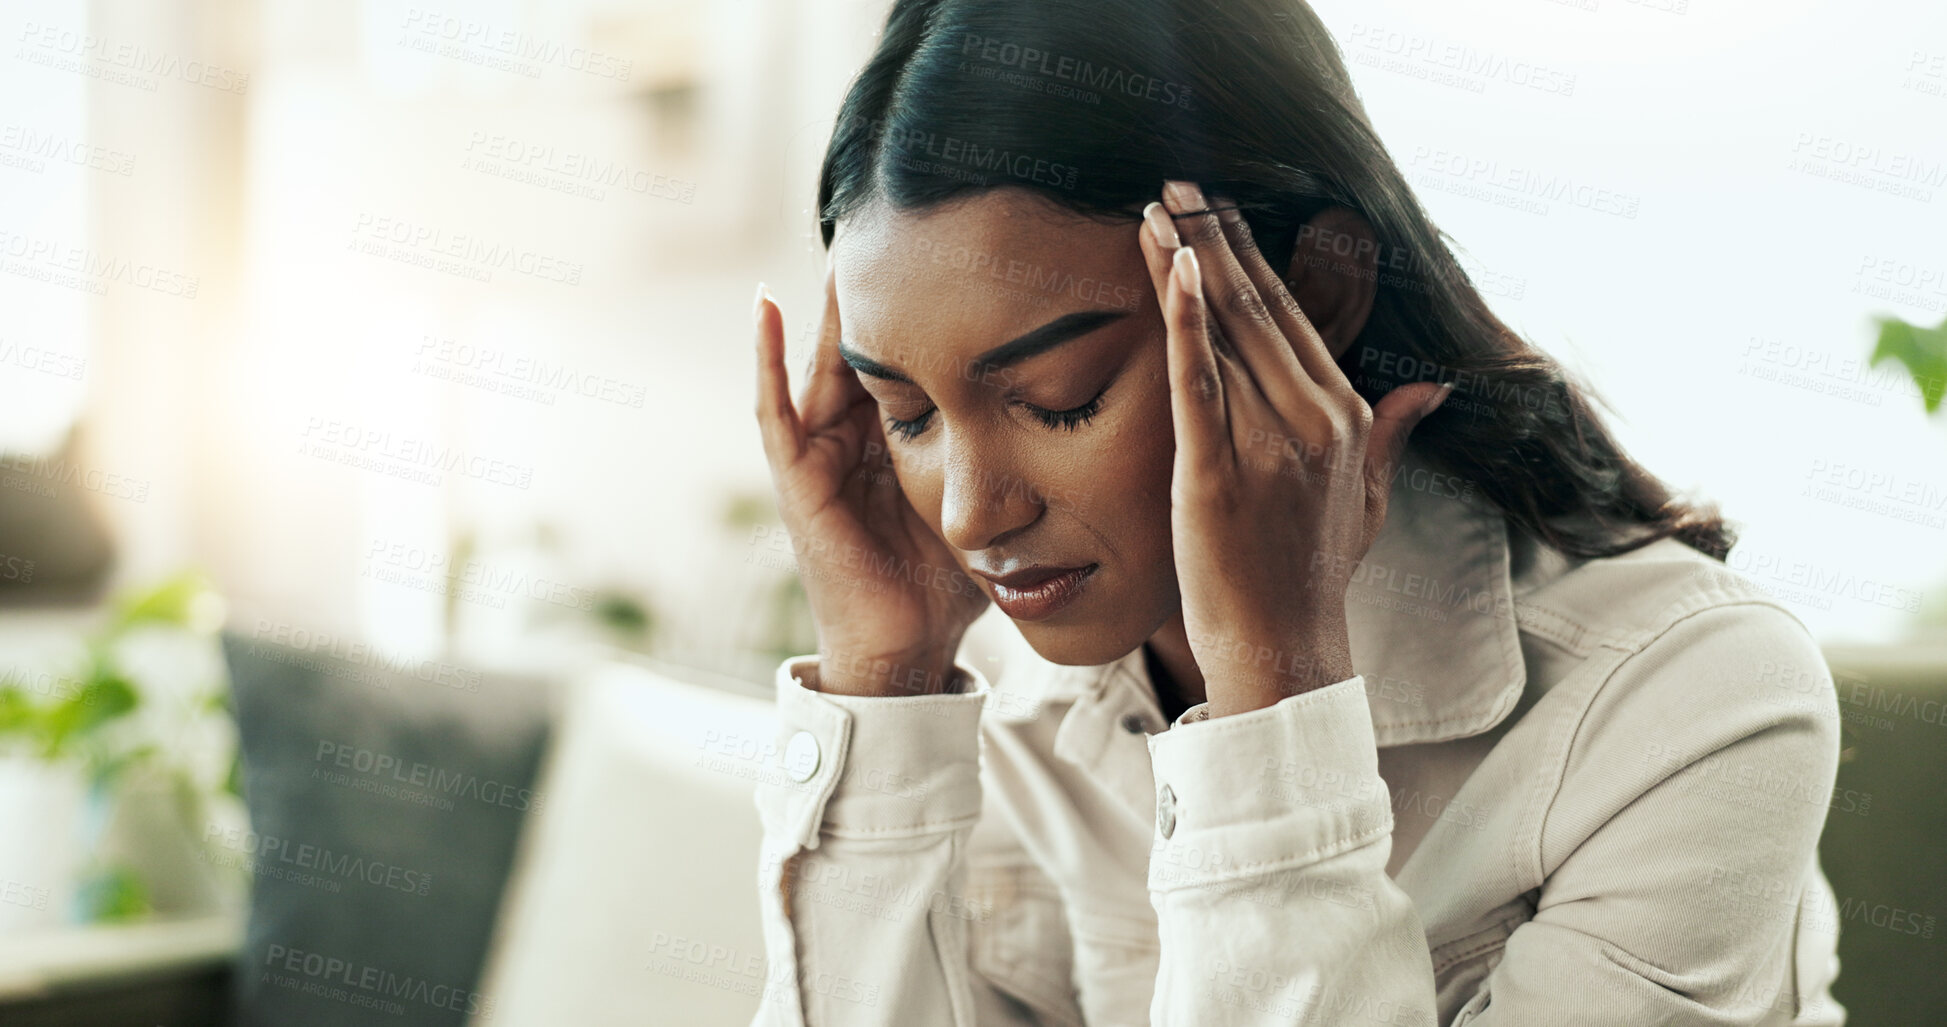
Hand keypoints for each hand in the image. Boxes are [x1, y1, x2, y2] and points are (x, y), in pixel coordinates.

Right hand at [753, 257, 990, 696]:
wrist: (908, 649)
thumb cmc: (950, 580)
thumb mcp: (992, 494)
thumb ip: (1020, 451)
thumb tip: (1095, 408)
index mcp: (897, 432)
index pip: (907, 346)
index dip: (924, 297)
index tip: (956, 237)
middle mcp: (852, 432)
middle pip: (862, 339)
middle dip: (877, 283)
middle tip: (897, 213)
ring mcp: (817, 452)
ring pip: (819, 357)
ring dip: (827, 299)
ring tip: (841, 236)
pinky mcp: (796, 478)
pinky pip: (773, 407)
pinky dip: (765, 356)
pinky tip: (766, 302)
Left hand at [1135, 181, 1450, 717]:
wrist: (1285, 651)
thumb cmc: (1313, 577)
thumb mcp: (1368, 500)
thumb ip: (1394, 433)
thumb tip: (1433, 390)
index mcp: (1347, 417)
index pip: (1294, 316)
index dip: (1251, 257)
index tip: (1219, 210)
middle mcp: (1315, 420)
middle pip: (1258, 307)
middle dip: (1215, 238)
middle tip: (1178, 184)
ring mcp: (1268, 445)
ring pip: (1225, 331)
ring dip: (1185, 260)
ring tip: (1157, 208)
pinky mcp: (1218, 473)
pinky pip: (1198, 381)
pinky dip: (1183, 320)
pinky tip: (1168, 267)